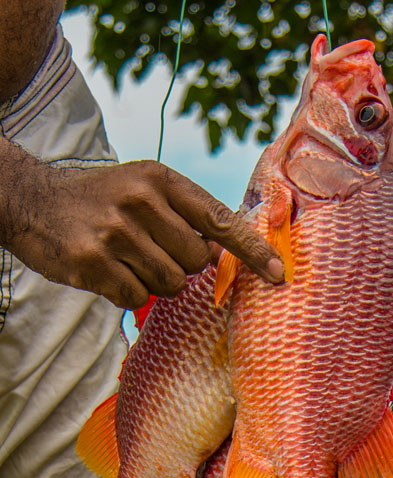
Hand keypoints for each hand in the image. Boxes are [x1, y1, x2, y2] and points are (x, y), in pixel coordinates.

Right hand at [0, 149, 284, 307]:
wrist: (30, 202)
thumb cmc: (100, 201)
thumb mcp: (143, 189)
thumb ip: (185, 216)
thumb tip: (227, 256)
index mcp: (160, 179)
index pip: (219, 219)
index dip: (252, 250)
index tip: (278, 273)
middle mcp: (140, 200)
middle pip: (196, 262)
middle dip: (180, 266)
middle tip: (149, 250)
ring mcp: (115, 232)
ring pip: (169, 284)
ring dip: (153, 282)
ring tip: (125, 259)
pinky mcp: (93, 261)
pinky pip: (136, 298)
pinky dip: (125, 293)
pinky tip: (106, 271)